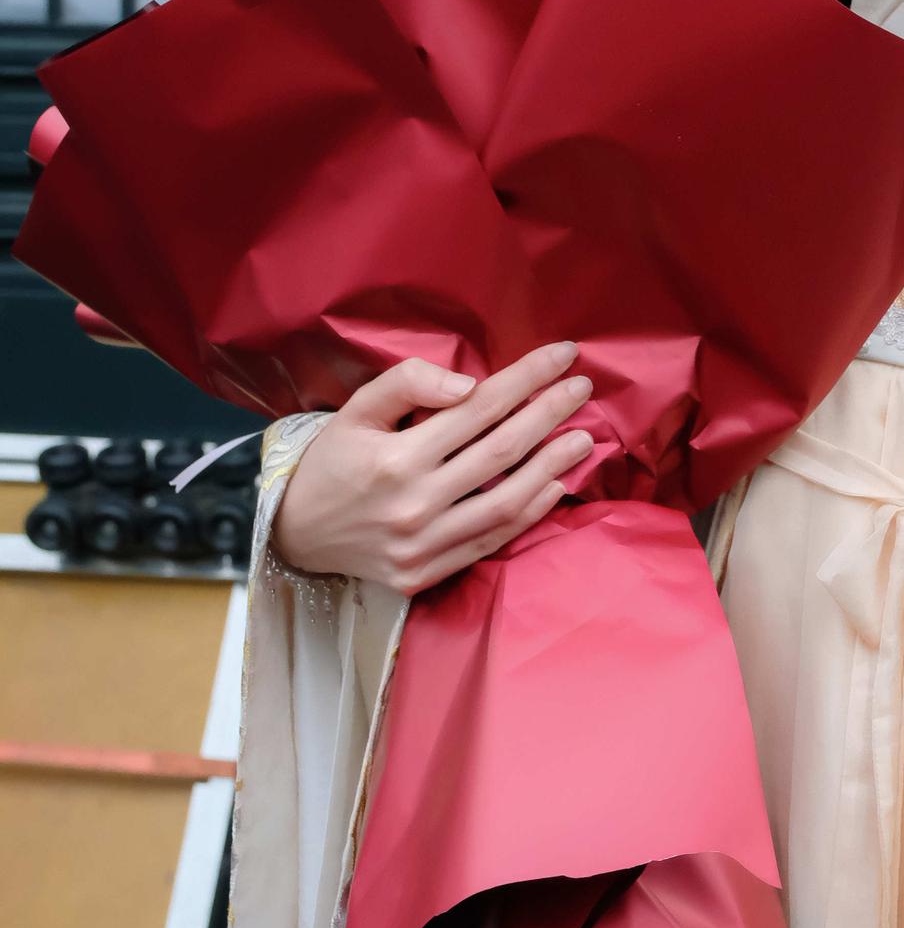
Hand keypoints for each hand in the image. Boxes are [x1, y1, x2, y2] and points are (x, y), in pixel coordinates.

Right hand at [272, 343, 596, 596]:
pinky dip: (529, 513)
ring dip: (554, 467)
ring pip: (507, 501)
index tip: (563, 355)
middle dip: (550, 413)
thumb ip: (409, 384)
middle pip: (502, 451)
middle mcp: (414, 503)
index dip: (526, 378)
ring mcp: (423, 544)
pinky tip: (555, 486)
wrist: (294, 535)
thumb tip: (470, 384)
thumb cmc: (332, 463)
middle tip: (583, 388)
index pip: (479, 408)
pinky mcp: (427, 572)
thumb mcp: (355, 410)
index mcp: (395, 458)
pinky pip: (492, 541)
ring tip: (584, 439)